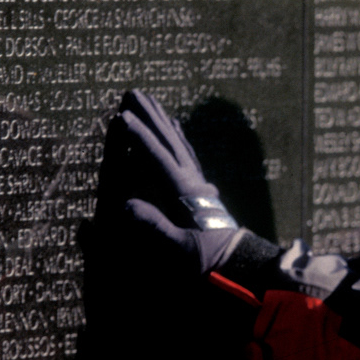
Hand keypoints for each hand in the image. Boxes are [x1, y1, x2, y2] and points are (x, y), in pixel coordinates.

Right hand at [107, 90, 246, 276]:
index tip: (120, 116)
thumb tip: (125, 205)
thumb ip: (155, 227)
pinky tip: (175, 128)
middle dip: (150, 116)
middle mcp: (194, 182)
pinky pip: (187, 155)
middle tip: (132, 92)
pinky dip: (178, 138)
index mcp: (186, 193)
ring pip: (179, 143)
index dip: (139, 136)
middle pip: (170, 141)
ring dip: (163, 121)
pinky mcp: (202, 191)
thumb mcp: (179, 251)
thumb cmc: (208, 262)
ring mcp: (200, 185)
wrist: (239, 268)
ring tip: (151, 101)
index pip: (158, 157)